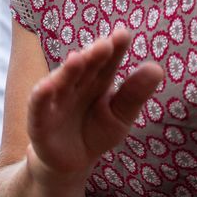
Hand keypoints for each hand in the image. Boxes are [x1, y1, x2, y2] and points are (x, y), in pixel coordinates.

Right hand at [23, 27, 161, 187]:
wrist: (70, 163)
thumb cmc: (96, 133)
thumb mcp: (120, 116)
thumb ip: (134, 94)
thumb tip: (157, 68)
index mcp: (97, 82)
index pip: (107, 62)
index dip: (114, 48)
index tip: (122, 33)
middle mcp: (76, 86)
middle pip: (85, 68)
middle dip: (93, 55)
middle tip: (104, 44)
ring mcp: (56, 101)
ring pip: (62, 82)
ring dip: (68, 70)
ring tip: (78, 58)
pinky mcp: (40, 121)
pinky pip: (39, 106)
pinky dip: (41, 96)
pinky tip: (47, 86)